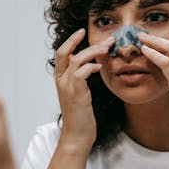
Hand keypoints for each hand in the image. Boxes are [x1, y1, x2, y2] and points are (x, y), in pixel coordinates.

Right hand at [54, 29, 111, 147]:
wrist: (77, 135)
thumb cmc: (81, 117)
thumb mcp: (79, 94)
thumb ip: (81, 80)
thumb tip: (92, 66)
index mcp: (61, 80)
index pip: (61, 54)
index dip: (70, 41)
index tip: (81, 32)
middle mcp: (61, 81)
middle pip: (63, 52)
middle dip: (77, 40)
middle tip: (95, 35)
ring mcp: (67, 87)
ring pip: (76, 60)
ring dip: (93, 52)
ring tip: (107, 48)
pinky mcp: (76, 94)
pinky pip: (82, 73)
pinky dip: (92, 66)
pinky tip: (101, 67)